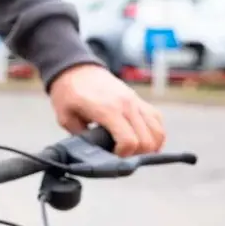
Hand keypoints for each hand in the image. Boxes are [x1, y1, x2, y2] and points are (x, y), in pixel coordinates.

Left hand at [49, 63, 165, 156]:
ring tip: (134, 150)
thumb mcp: (66, 117)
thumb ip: (81, 136)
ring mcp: (135, 101)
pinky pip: (157, 120)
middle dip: (137, 154)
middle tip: (122, 154)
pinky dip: (155, 133)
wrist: (75, 69)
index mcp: (107, 109)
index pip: (129, 141)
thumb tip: (94, 151)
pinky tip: (143, 139)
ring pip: (158, 131)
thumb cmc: (69, 93)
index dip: (123, 155)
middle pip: (147, 140)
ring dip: (150, 145)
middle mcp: (126, 105)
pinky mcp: (138, 99)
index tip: (113, 155)